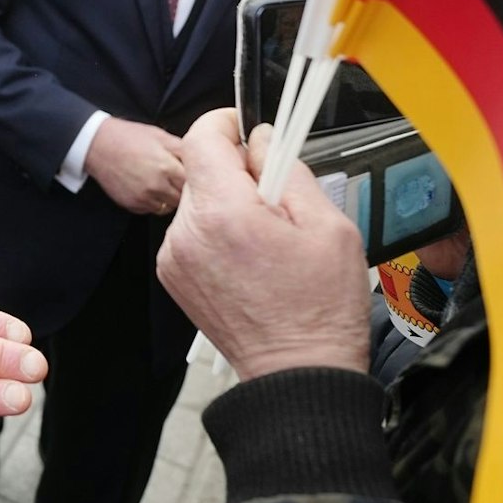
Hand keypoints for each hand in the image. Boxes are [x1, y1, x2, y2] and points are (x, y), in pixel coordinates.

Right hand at [84, 117, 184, 215]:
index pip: (192, 184)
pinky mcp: (132, 205)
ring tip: (163, 183)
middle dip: (182, 190)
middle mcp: (156, 186)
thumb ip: (182, 148)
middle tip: (176, 179)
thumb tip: (200, 158)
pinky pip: (152, 210)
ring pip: (168, 207)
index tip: (191, 175)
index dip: (193, 179)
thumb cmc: (129, 137)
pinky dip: (154, 202)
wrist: (98, 146)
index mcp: (167, 167)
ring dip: (169, 198)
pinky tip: (149, 188)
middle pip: (182, 199)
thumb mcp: (160, 136)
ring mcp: (143, 198)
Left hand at [157, 111, 368, 380]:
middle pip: (201, 169)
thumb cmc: (321, 308)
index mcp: (223, 213)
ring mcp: (175, 257)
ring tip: (268, 238)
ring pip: (198, 199)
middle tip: (279, 199)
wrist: (297, 378)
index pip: (202, 136)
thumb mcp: (328, 226)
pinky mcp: (174, 276)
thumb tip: (262, 138)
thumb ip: (288, 169)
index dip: (227, 124)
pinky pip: (193, 230)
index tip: (250, 131)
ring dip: (228, 202)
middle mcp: (187, 232)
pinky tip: (250, 258)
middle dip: (238, 171)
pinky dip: (217, 230)